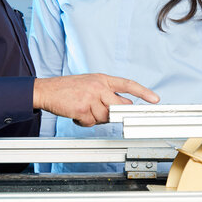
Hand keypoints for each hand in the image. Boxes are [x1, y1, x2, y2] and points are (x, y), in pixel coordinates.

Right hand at [33, 74, 159, 126]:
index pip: (128, 84)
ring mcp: (91, 97)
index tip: (155, 99)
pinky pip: (91, 122)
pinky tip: (77, 113)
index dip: (143, 92)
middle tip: (100, 111)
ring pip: (105, 117)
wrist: (47, 90)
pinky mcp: (82, 108)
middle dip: (113, 113)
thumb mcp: (90, 84)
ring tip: (84, 109)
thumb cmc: (68, 89)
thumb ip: (107, 94)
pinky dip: (84, 122)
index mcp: (102, 79)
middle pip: (119, 106)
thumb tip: (123, 106)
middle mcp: (98, 86)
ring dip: (95, 118)